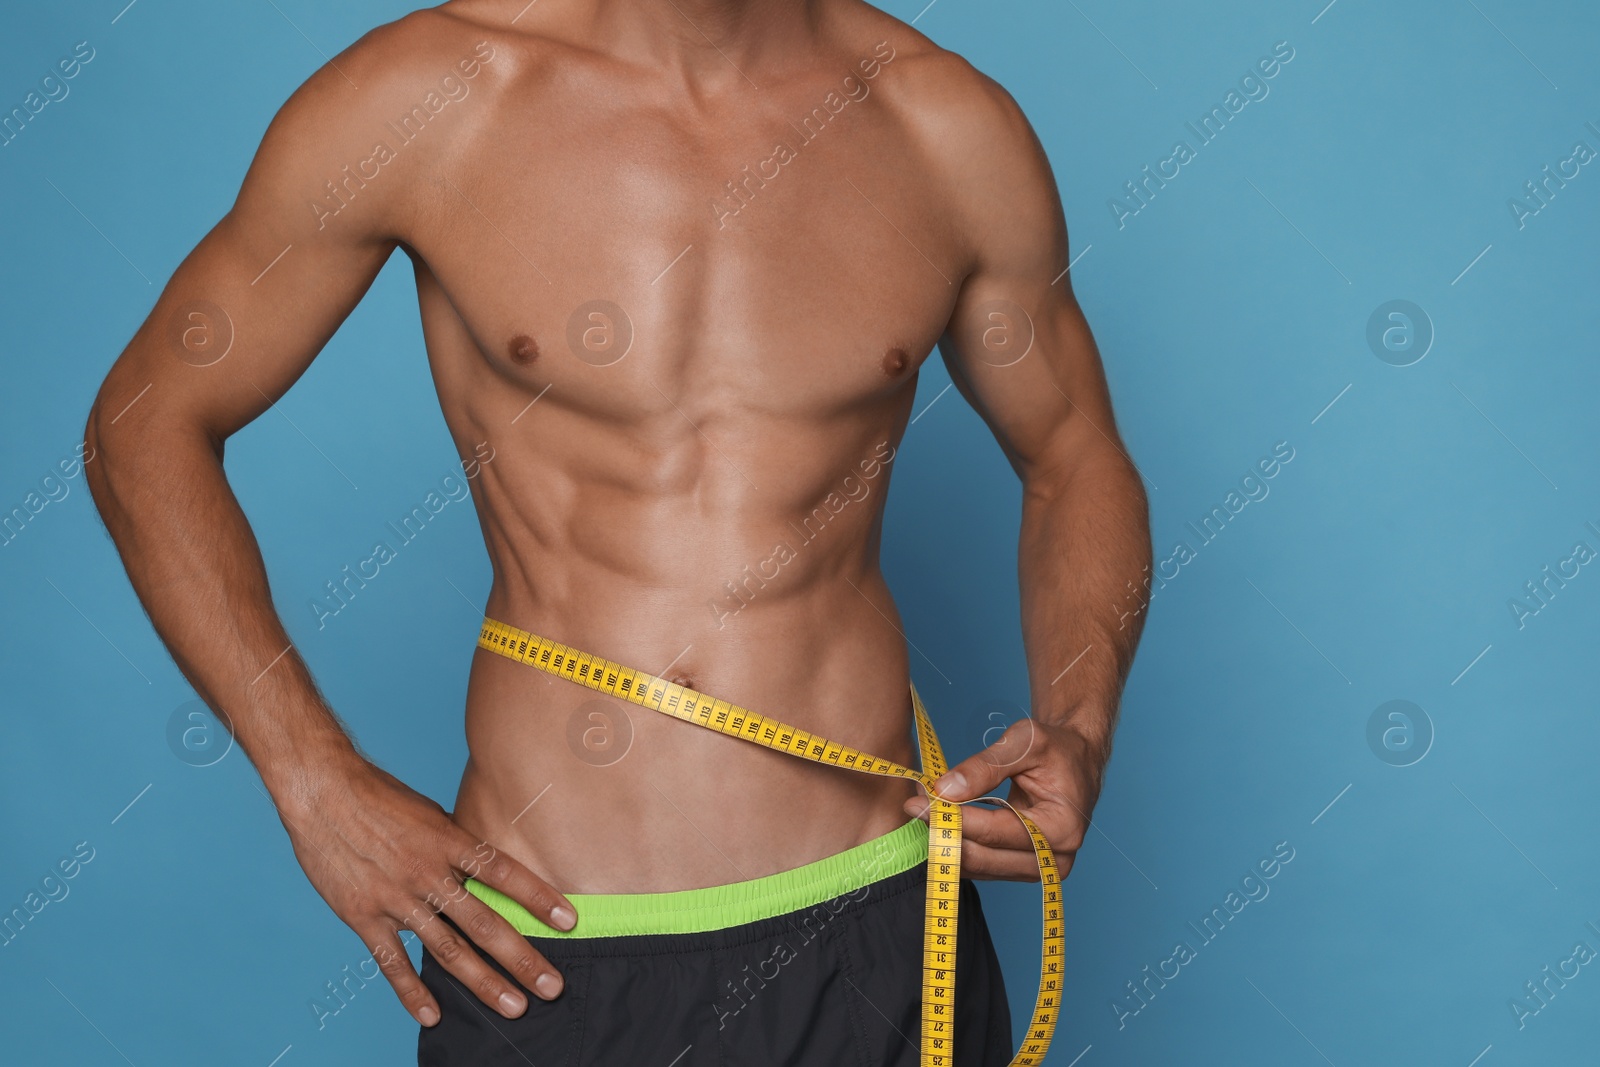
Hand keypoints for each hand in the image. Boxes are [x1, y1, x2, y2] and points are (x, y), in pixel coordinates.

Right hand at [273, 757, 576, 1025]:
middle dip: (522, 958)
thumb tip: (490, 870)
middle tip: (553, 986)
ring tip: (515, 1006)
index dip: (538, 897)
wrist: (323, 792)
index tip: (569, 921)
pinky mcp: (364, 916)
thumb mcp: (431, 813)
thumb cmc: (381, 797)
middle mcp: (428, 873)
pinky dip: (412, 992)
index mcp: (449, 841)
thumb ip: (458, 845)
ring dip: (483, 982)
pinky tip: (434, 1015)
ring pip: (448, 950)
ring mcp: (396, 898)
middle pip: (484, 923)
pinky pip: (392, 962)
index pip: (504, 873)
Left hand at [901, 718, 1107, 880]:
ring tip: (922, 808)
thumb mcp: (1025, 741)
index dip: (953, 818)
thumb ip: (986, 765)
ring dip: (945, 841)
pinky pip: (981, 866)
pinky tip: (938, 822)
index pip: (995, 831)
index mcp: (1062, 828)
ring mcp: (1038, 869)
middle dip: (943, 832)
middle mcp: (1054, 859)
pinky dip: (957, 845)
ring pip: (978, 866)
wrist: (1075, 760)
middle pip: (983, 856)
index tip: (917, 802)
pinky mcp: (1021, 868)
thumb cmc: (1056, 748)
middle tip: (912, 805)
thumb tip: (945, 789)